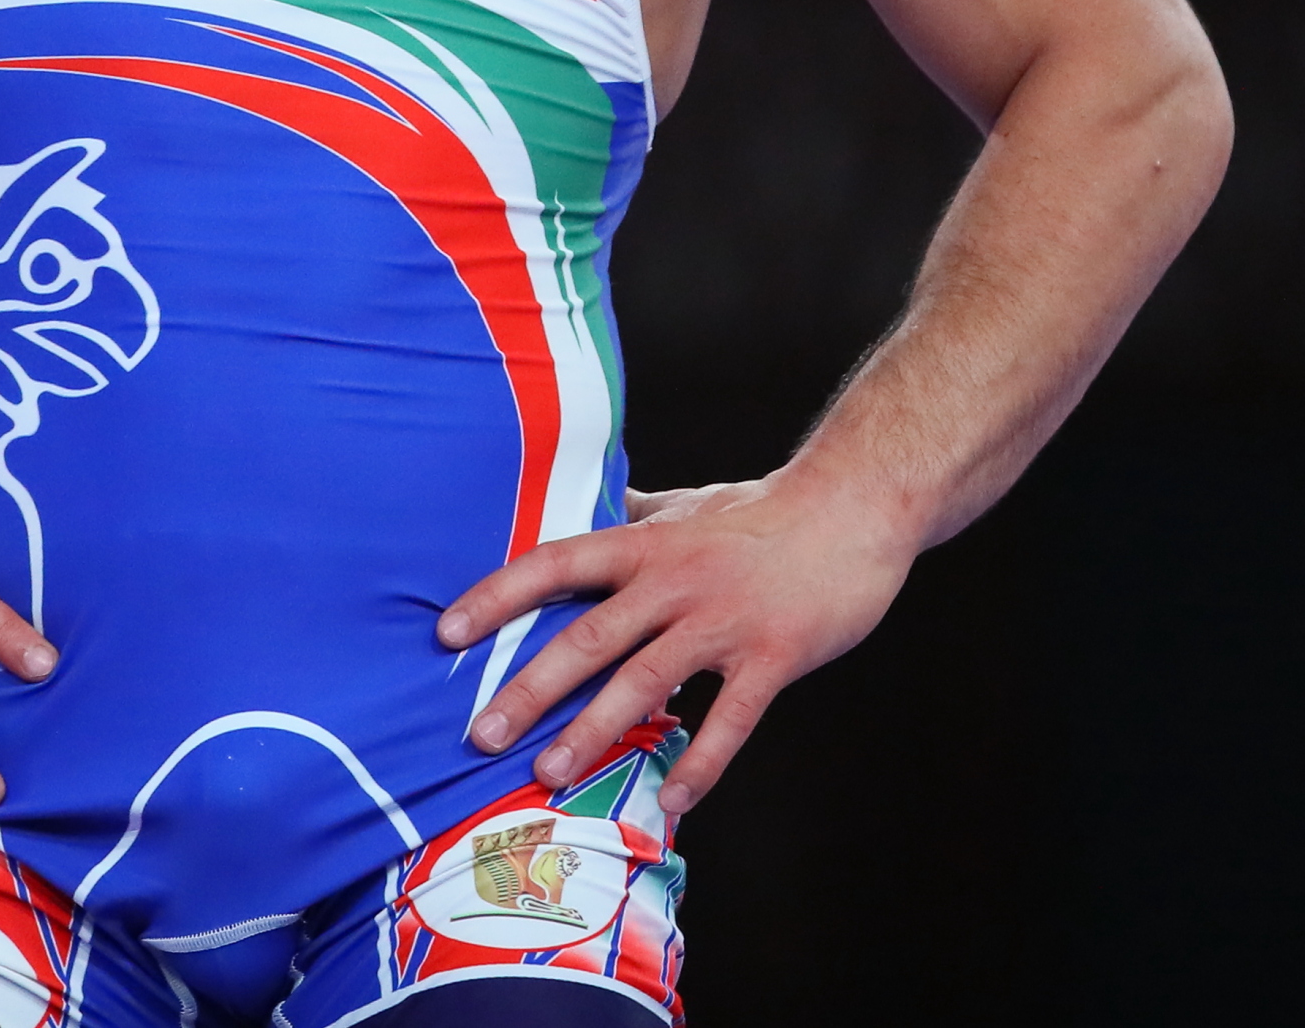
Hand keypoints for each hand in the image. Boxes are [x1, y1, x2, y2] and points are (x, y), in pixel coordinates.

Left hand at [435, 470, 917, 817]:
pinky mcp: (774, 655)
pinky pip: (731, 720)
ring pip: (646, 682)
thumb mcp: (686, 506)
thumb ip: (634, 518)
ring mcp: (724, 621)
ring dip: (594, 732)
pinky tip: (672, 798)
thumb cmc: (763, 510)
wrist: (856, 506)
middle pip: (589, 636)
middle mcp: (675, 581)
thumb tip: (585, 513)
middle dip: (530, 688)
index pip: (556, 564)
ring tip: (550, 773)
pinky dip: (700, 763)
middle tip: (482, 734)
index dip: (498, 596)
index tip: (448, 633)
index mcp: (646, 543)